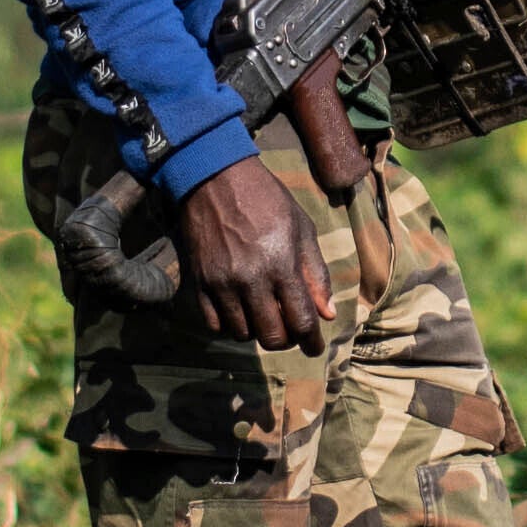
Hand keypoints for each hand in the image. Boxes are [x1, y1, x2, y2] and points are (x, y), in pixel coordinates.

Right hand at [173, 151, 331, 345]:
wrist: (215, 177)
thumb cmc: (266, 199)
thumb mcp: (301, 228)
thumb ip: (315, 273)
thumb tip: (327, 313)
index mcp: (281, 264)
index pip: (301, 320)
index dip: (311, 341)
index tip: (315, 349)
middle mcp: (251, 279)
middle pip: (271, 336)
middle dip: (286, 340)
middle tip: (290, 332)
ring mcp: (221, 283)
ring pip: (242, 334)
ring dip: (257, 332)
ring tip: (264, 316)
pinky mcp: (199, 282)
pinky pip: (214, 324)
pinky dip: (230, 326)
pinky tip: (239, 312)